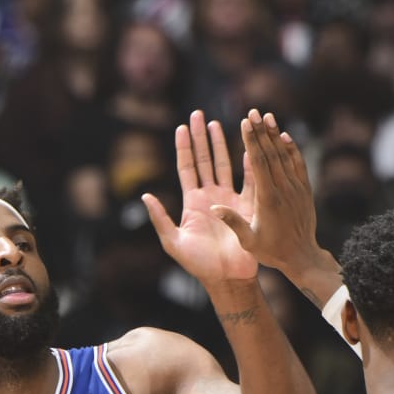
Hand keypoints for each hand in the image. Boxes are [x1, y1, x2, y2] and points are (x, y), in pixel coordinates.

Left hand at [144, 110, 258, 290]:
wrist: (228, 278)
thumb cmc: (199, 265)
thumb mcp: (173, 243)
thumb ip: (160, 219)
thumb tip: (145, 195)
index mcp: (192, 203)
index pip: (186, 168)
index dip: (184, 148)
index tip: (181, 127)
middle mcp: (210, 197)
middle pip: (204, 160)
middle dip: (201, 137)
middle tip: (198, 114)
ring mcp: (229, 200)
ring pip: (224, 165)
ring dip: (221, 144)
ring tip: (217, 123)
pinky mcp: (247, 207)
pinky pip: (249, 181)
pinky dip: (248, 163)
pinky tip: (248, 146)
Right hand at [211, 111, 323, 276]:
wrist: (302, 257)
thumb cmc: (271, 252)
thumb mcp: (248, 241)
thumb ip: (232, 222)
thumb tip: (212, 206)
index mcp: (267, 200)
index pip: (258, 163)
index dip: (252, 141)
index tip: (245, 123)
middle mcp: (283, 190)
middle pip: (271, 154)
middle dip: (261, 131)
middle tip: (254, 111)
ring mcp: (296, 189)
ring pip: (285, 156)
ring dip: (275, 135)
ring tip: (267, 116)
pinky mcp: (304, 190)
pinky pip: (298, 164)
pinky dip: (291, 149)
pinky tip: (285, 136)